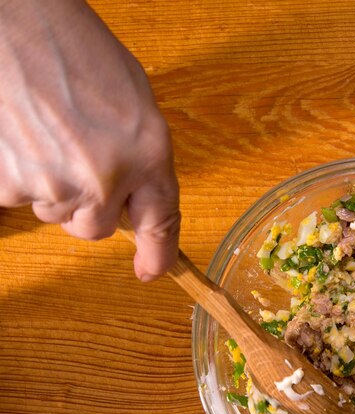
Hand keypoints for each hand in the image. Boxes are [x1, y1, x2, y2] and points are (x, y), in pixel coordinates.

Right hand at [0, 0, 179, 279]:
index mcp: (148, 153)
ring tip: (43, 131)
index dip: (158, 253)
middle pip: (95, 229)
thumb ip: (140, 158)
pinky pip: (18, 198)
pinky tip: (19, 134)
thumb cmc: (74, 49)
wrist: (15, 22)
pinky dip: (18, 174)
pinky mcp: (7, 187)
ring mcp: (54, 185)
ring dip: (52, 186)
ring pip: (55, 213)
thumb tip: (132, 199)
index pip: (161, 222)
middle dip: (88, 205)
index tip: (153, 270)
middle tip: (75, 159)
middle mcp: (106, 178)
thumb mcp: (133, 103)